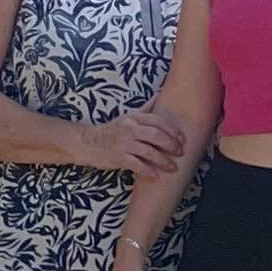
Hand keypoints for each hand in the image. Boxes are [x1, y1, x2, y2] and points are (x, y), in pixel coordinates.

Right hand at [71, 109, 186, 175]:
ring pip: (148, 151)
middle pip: (156, 135)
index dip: (172, 130)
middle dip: (171, 145)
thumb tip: (160, 95)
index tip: (182, 139)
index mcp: (134, 118)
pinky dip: (147, 170)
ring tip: (173, 168)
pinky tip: (156, 176)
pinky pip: (136, 164)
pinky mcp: (118, 157)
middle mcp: (129, 128)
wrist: (88, 143)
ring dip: (163, 161)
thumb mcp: (128, 116)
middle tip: (180, 153)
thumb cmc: (113, 130)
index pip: (158, 120)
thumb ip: (146, 108)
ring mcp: (123, 143)